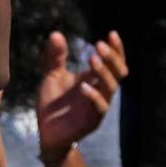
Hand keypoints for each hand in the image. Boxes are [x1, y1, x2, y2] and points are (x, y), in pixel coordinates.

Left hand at [37, 31, 126, 158]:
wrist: (46, 133)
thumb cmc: (53, 104)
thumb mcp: (52, 76)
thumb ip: (56, 57)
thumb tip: (56, 33)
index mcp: (95, 79)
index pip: (115, 62)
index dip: (117, 49)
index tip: (111, 33)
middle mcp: (101, 91)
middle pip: (119, 72)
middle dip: (112, 57)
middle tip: (99, 45)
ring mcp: (98, 106)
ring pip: (111, 87)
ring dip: (104, 72)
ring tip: (92, 59)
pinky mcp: (92, 121)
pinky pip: (99, 107)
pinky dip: (94, 95)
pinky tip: (83, 86)